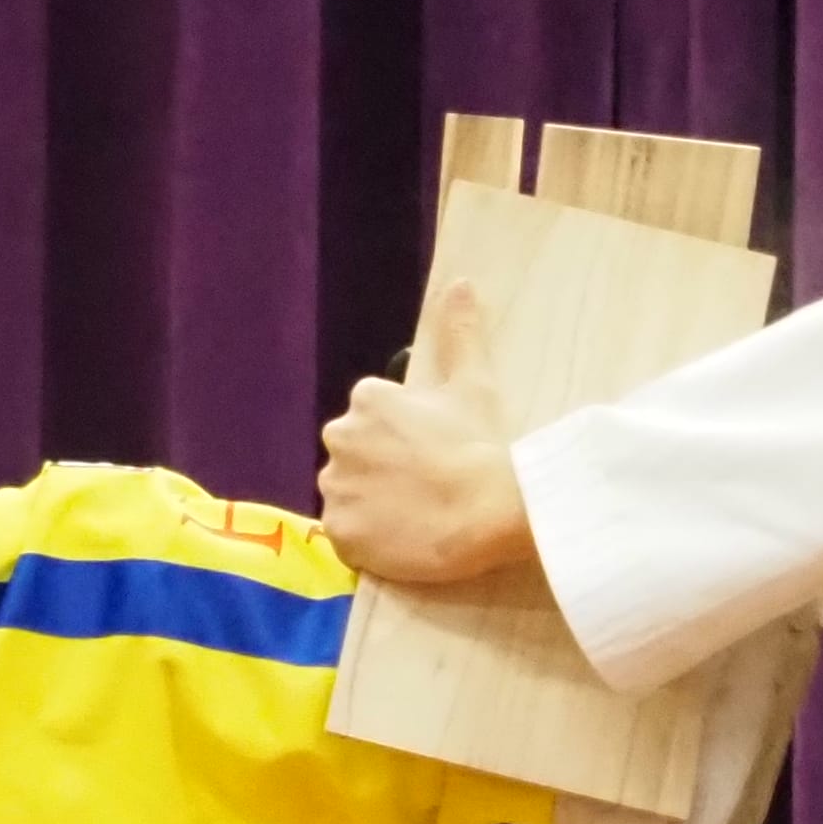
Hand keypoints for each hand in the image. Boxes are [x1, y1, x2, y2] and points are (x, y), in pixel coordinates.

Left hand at [316, 282, 531, 584]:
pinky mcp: (340, 532)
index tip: (434, 453)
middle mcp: (340, 437)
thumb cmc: (481, 444)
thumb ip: (460, 332)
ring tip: (415, 517)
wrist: (486, 510)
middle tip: (425, 488)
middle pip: (356, 456)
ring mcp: (336, 488)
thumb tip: (461, 282)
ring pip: (349, 495)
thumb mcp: (474, 383)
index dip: (404, 439)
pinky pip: (347, 536)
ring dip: (373, 505)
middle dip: (381, 470)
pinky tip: (403, 541)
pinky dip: (368, 540)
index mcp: (368, 400)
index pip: (375, 419)